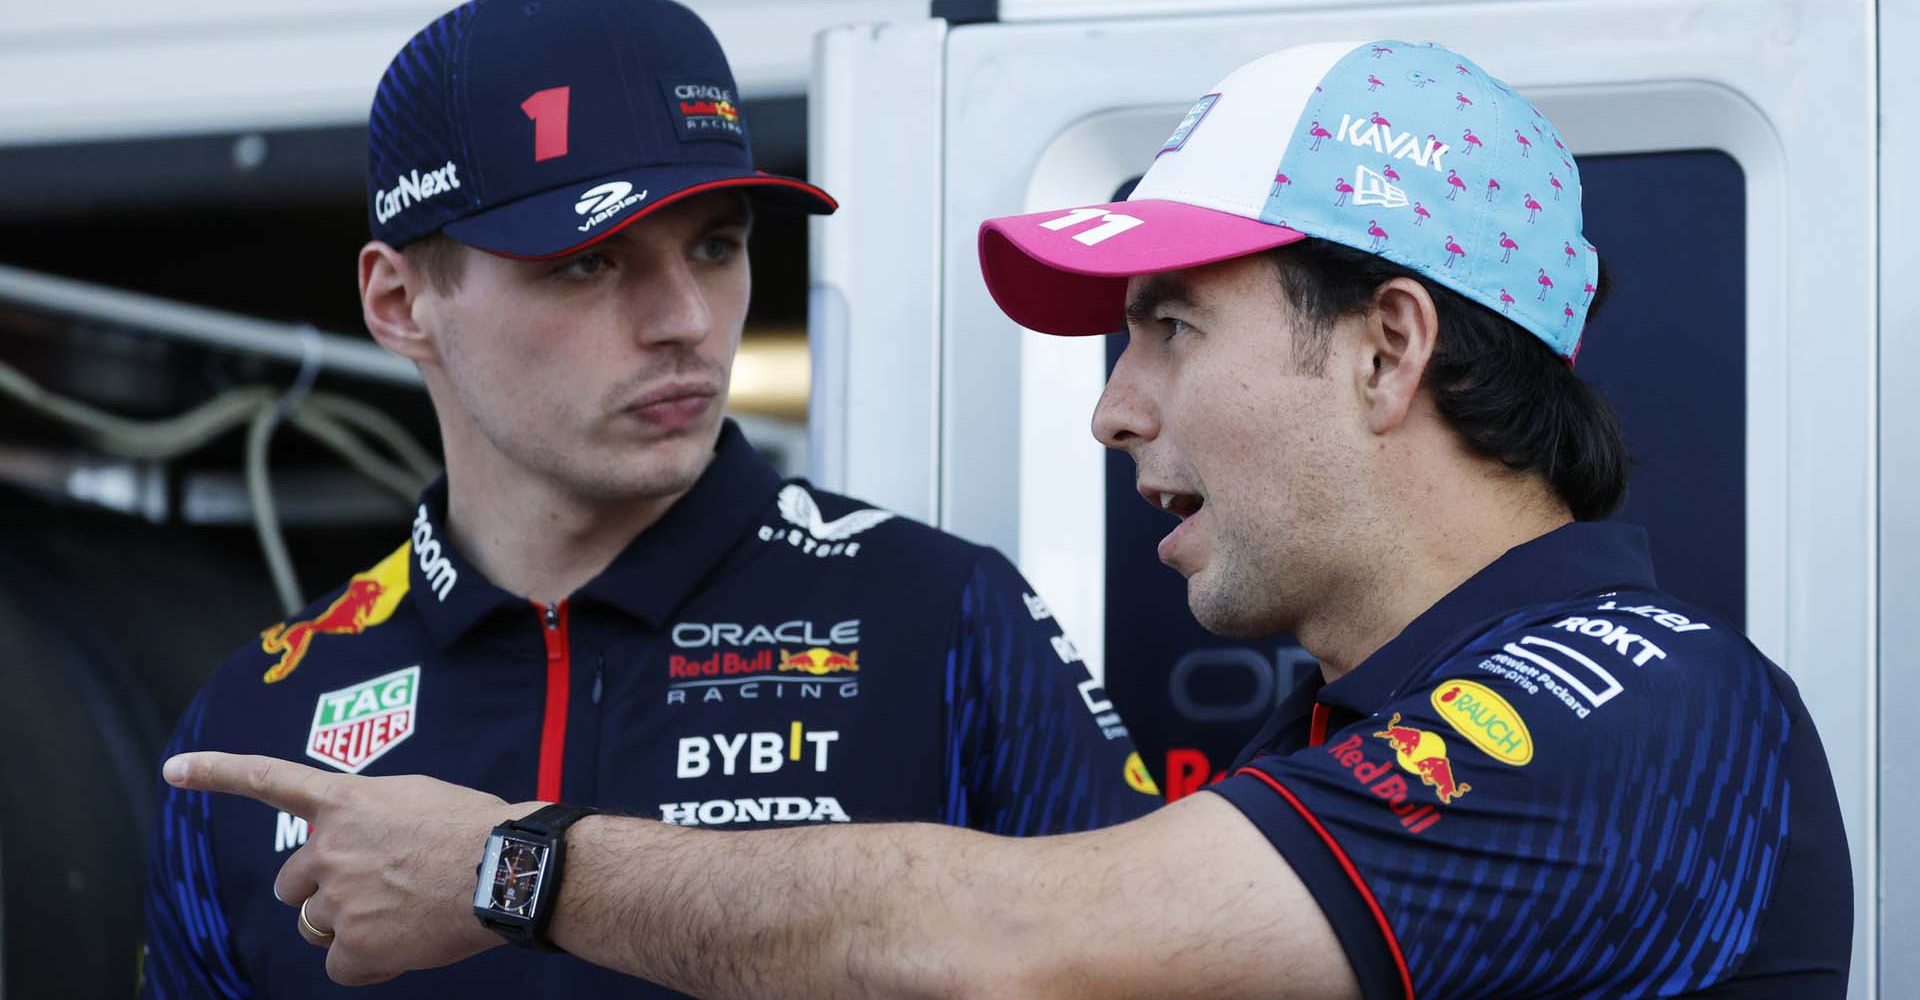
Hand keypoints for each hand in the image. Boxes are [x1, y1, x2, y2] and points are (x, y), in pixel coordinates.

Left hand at [165, 752, 533, 984]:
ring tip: (403, 913)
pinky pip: (341, 965)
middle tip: (375, 891)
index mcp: (346, 802)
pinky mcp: (356, 945)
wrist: (509, 870)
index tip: (172, 770)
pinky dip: (368, 961)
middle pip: (292, 883)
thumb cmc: (480, 829)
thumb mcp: (418, 798)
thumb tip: (358, 841)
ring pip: (317, 925)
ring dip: (349, 925)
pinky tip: (407, 943)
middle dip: (322, 891)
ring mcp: (339, 898)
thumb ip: (371, 814)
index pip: (269, 779)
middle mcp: (329, 847)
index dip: (217, 772)